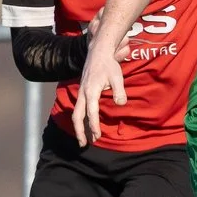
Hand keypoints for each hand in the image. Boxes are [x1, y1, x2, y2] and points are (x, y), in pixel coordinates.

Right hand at [72, 29, 128, 145]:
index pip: (91, 112)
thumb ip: (119, 91)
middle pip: (77, 116)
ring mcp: (81, 93)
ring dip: (79, 127)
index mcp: (91, 91)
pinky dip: (80, 119)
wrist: (98, 53)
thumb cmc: (108, 65)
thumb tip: (121, 103)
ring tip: (84, 139)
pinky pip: (78, 108)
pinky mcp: (82, 92)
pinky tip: (85, 125)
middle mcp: (83, 94)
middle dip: (80, 131)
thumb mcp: (117, 77)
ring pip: (76, 113)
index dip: (94, 125)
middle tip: (84, 144)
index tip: (97, 136)